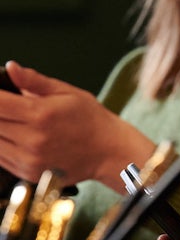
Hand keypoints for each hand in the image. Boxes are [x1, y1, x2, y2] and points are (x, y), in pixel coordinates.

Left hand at [0, 60, 154, 187]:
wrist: (109, 151)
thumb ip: (34, 81)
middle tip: (8, 107)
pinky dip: (1, 144)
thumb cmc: (90, 118)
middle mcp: (32, 139)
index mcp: (40, 114)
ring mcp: (29, 159)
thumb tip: (10, 67)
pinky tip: (14, 136)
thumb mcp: (67, 92)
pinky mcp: (27, 172)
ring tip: (14, 121)